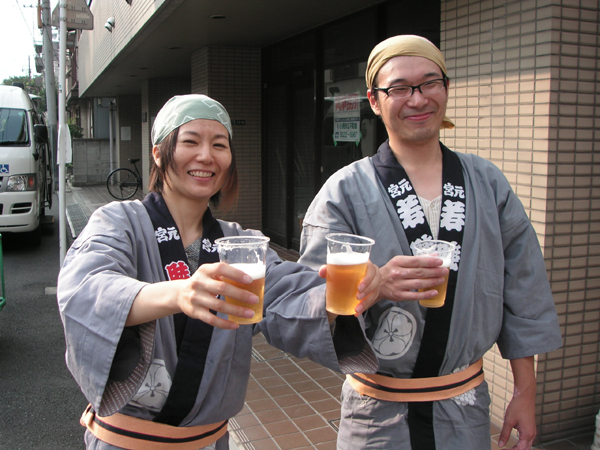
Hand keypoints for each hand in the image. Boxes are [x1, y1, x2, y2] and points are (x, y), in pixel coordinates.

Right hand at [127, 262, 258, 329]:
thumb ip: (225, 275)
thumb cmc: (203, 282)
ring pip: (218, 306)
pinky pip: (211, 320)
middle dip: (240, 295)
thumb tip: (252, 282)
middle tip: (254, 299)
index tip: (249, 280)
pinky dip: (224, 324)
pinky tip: (235, 325)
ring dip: (236, 310)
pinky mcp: (194, 312)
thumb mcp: (209, 273)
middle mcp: (199, 283)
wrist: (179, 294)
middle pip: (222, 288)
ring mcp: (195, 298)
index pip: (221, 268)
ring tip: (250, 313)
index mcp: (205, 270)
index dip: (235, 274)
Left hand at [318, 261, 380, 318]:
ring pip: (375, 292)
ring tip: (357, 307)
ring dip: (367, 301)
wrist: (347, 279)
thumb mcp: (336, 270)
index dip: (368, 278)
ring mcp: (374, 283)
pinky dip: (365, 307)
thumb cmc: (344, 271)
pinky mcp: (373, 292)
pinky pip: (372, 300)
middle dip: (368, 290)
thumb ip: (328, 269)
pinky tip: (357, 312)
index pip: (371, 268)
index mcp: (365, 264)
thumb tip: (322, 271)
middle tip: (357, 296)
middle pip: (376, 281)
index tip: (359, 287)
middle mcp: (372, 273)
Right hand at [377, 255, 448, 301]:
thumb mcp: (400, 262)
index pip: (416, 261)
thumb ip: (416, 259)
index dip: (429, 261)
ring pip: (418, 283)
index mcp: (397, 262)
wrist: (377, 284)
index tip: (439, 261)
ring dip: (432, 281)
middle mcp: (397, 273)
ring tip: (441, 279)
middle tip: (444, 270)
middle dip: (434, 271)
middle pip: (419, 272)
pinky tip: (434, 292)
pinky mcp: (399, 295)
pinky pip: (415, 296)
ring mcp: (398, 285)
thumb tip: (434, 256)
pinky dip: (425, 294)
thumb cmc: (390, 271)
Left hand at [498, 357, 536, 448]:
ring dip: (518, 448)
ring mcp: (532, 432)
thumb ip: (505, 434)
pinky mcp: (531, 428)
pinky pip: (527, 440)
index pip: (519, 449)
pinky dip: (521, 444)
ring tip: (508, 449)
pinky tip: (514, 443)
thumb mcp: (508, 421)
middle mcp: (532, 435)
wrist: (525, 396)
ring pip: (527, 446)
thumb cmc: (518, 407)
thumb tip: (501, 444)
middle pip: (524, 449)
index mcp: (527, 435)